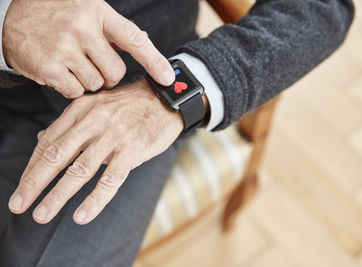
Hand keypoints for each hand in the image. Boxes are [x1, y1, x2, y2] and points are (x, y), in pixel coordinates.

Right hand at [2, 0, 173, 97]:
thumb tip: (145, 42)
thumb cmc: (58, 15)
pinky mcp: (49, 67)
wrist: (13, 17)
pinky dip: (71, 87)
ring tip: (72, 63)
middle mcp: (82, 28)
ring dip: (88, 80)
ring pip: (96, 84)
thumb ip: (115, 31)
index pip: (134, 40)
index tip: (169, 79)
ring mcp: (65, 48)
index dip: (155, 61)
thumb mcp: (89, 12)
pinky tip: (61, 71)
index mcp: (98, 13)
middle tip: (91, 63)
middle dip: (107, 75)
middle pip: (115, 72)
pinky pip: (75, 92)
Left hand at [8, 80, 182, 223]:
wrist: (166, 100)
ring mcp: (113, 136)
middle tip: (18, 204)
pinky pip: (110, 180)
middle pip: (57, 155)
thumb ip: (70, 124)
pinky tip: (81, 215)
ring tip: (42, 214)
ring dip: (58, 195)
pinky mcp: (132, 150)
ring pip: (80, 170)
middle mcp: (93, 121)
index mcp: (81, 109)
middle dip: (34, 182)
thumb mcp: (97, 106)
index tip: (23, 185)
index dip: (32, 166)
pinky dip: (94, 200)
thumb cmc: (131, 106)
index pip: (48, 141)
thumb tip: (42, 139)